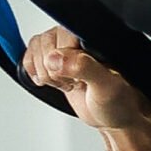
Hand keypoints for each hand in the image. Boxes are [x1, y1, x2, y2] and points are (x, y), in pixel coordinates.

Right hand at [22, 26, 150, 128]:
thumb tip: (55, 58)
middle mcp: (78, 39)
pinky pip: (31, 56)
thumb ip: (83, 68)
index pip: (61, 32)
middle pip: (44, 42)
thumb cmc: (119, 101)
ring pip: (36, 47)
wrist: (116, 117)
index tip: (74, 75)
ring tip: (66, 83)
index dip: (61, 56)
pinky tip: (52, 83)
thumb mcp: (106, 86)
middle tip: (72, 82)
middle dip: (52, 70)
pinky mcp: (55, 62)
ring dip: (45, 72)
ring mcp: (65, 49)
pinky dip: (35, 72)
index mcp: (93, 37)